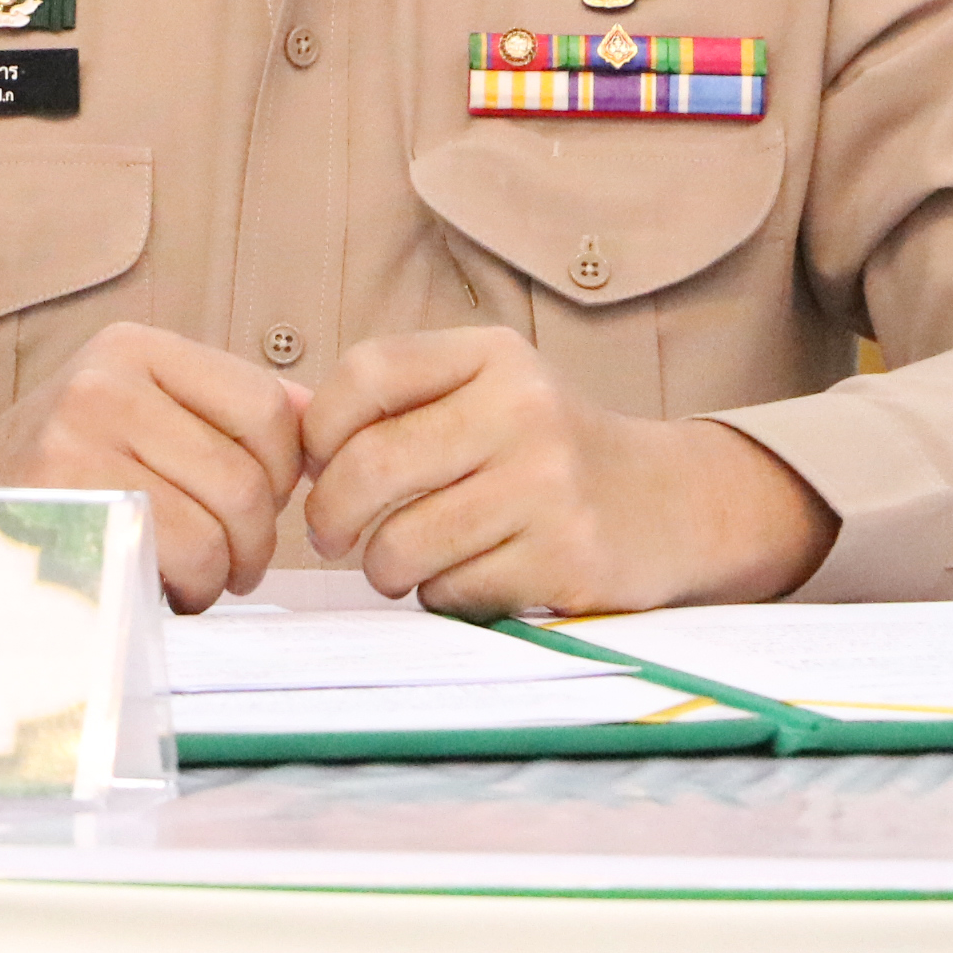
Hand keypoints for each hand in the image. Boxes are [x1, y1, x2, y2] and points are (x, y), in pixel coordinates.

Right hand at [0, 322, 308, 612]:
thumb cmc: (63, 470)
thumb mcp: (137, 409)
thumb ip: (225, 410)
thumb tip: (321, 418)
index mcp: (135, 350)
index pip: (267, 410)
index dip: (283, 474)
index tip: (262, 507)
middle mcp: (104, 384)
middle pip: (250, 477)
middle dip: (256, 541)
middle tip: (234, 563)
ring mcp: (76, 443)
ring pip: (221, 527)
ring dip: (222, 572)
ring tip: (192, 575)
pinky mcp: (64, 508)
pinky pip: (179, 559)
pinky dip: (190, 590)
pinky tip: (160, 586)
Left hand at [298, 328, 837, 618]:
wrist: (673, 504)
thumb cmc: (549, 451)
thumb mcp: (489, 394)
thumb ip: (396, 402)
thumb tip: (279, 420)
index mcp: (495, 356)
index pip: (368, 372)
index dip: (319, 427)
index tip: (316, 464)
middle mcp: (525, 409)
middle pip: (371, 466)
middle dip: (331, 515)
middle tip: (332, 534)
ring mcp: (551, 486)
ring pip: (403, 544)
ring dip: (385, 567)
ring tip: (406, 560)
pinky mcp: (567, 560)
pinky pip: (453, 593)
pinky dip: (443, 596)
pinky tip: (473, 576)